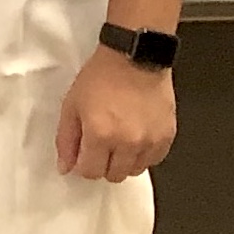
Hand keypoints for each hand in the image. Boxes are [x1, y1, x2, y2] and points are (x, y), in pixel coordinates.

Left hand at [55, 49, 174, 182]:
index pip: (90, 172)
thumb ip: (66, 140)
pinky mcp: (167, 135)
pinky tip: (136, 138)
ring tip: (119, 141)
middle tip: (100, 147)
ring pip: (134, 170)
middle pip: (113, 175)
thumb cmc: (101, 77)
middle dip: (102, 165)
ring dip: (123, 162)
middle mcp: (128, 142)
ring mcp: (150, 140)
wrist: (135, 58)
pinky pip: (154, 159)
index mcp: (100, 135)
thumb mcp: (72, 106)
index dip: (83, 165)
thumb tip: (66, 167)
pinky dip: (143, 155)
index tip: (83, 154)